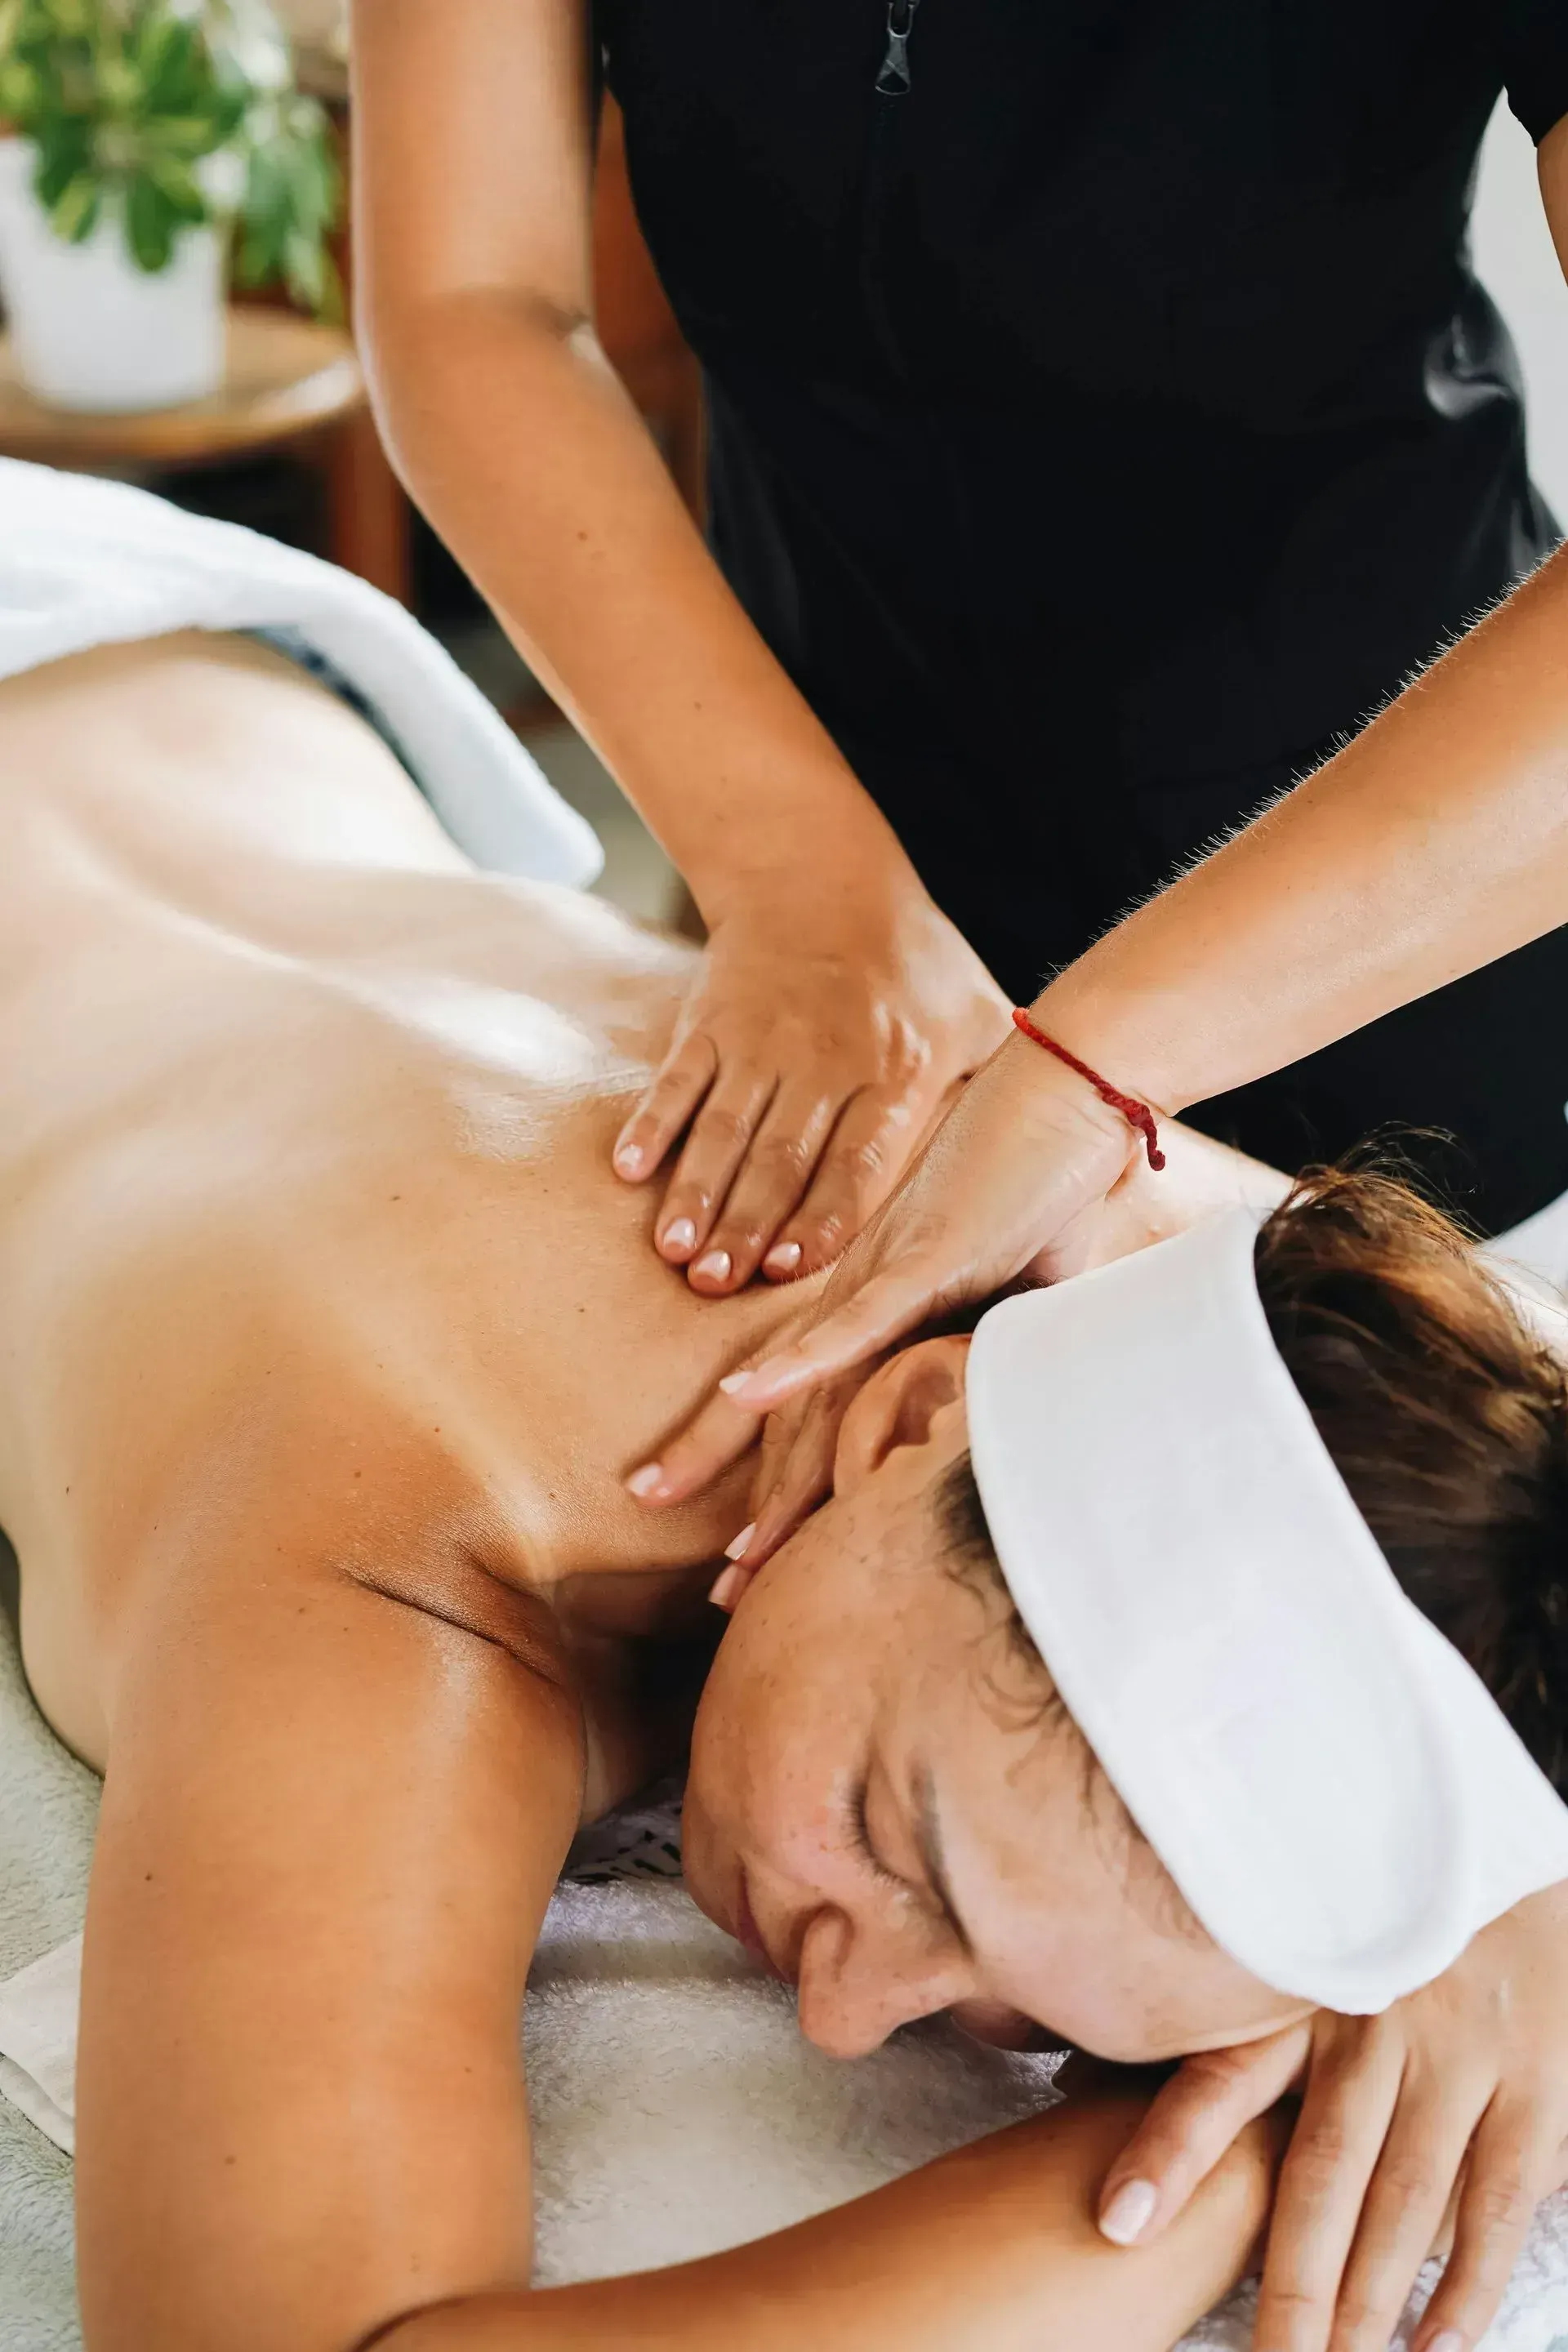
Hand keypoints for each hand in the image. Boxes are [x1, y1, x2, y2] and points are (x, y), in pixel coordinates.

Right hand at [612, 862, 1009, 1293]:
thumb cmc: (913, 963)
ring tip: (675, 1254)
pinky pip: (675, 1081)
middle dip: (746, 1225)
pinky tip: (630, 1175)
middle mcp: (821, 1058)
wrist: (821, 877)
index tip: (796, 1271)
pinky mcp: (708, 1023)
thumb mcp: (976, 1015)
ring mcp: (758, 1041)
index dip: (825, 1215)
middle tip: (717, 1290)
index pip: (858, 1158)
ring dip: (696, 1194)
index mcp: (893, 1069)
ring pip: (723, 1128)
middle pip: (781, 1156)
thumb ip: (994, 1092)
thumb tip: (1057, 1157)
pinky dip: (651, 1126)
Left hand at [624, 1022, 1138, 1535]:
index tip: (756, 1564)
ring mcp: (888, 1277)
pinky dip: (799, 1359)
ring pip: (805, 1383)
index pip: (822, 1416)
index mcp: (883, 1314)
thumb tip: (1011, 1414)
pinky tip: (746, 1394)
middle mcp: (865, 1299)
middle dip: (748, 1503)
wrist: (1073, 1098)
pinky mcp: (924, 1255)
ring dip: (750, 1457)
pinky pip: (853, 1319)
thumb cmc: (1052, 1190)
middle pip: (792, 1415)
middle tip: (714, 1591)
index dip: (787, 1491)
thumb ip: (1006, 1357)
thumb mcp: (1029, 1301)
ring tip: (715, 1541)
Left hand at [1094, 1882, 1567, 2351]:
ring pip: (1404, 2202)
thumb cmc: (1372, 1939)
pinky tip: (1433, 2346)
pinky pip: (1494, 2203)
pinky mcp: (1530, 2090)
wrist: (1507, 1873)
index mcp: (1298, 1999)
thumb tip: (1065, 2085)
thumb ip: (1203, 2026)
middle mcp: (1372, 2028)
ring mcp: (1457, 2058)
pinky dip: (1466, 2284)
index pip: (1220, 2078)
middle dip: (1292, 2287)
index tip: (1118, 2222)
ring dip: (1370, 2303)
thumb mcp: (1287, 1959)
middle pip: (1321, 2177)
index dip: (1169, 2151)